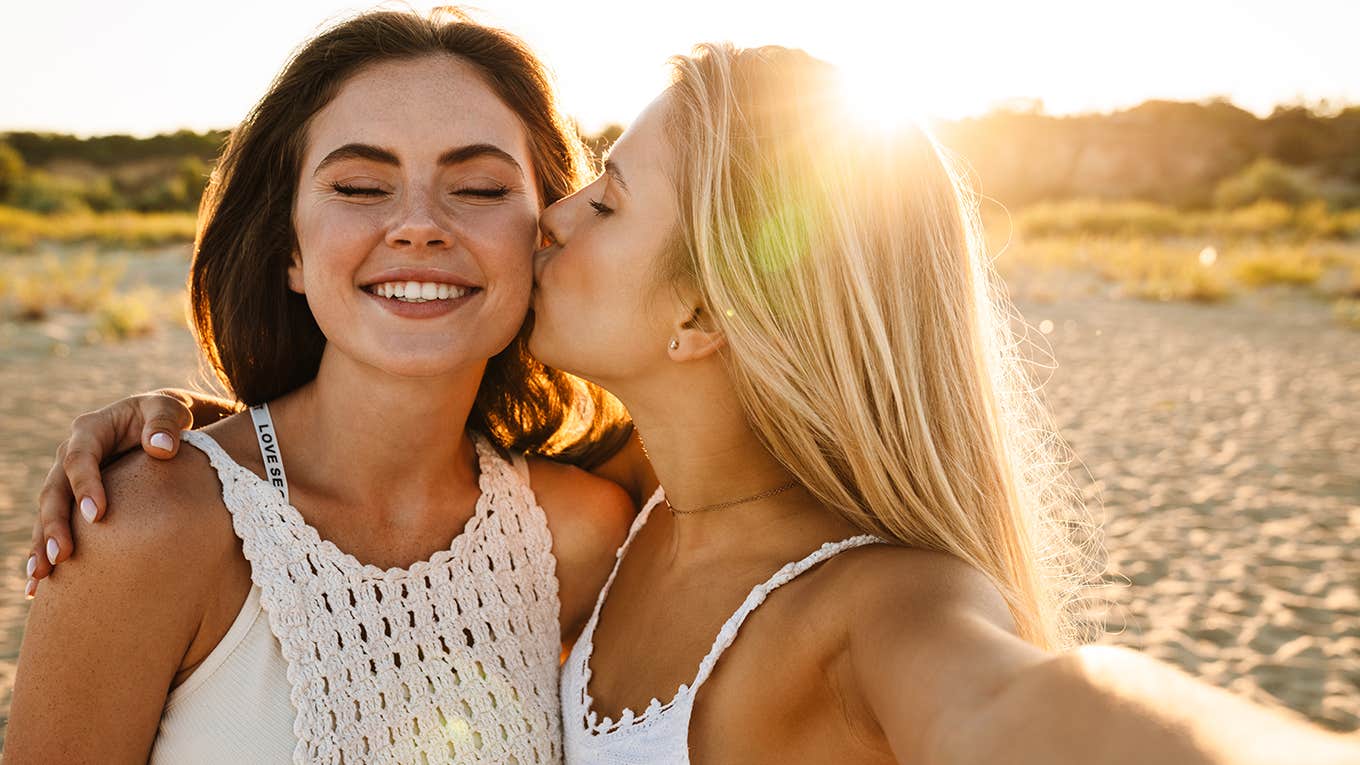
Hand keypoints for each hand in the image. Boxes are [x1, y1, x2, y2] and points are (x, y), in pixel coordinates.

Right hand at [26, 390, 195, 594]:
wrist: (157, 426)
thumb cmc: (164, 416)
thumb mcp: (169, 409)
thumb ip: (165, 423)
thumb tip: (160, 448)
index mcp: (90, 431)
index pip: (80, 459)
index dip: (86, 486)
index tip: (97, 516)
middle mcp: (70, 456)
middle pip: (55, 491)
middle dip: (55, 525)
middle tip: (62, 556)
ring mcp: (68, 480)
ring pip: (49, 514)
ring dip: (42, 545)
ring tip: (40, 577)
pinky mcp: (73, 500)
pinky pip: (55, 527)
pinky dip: (46, 553)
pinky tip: (37, 585)